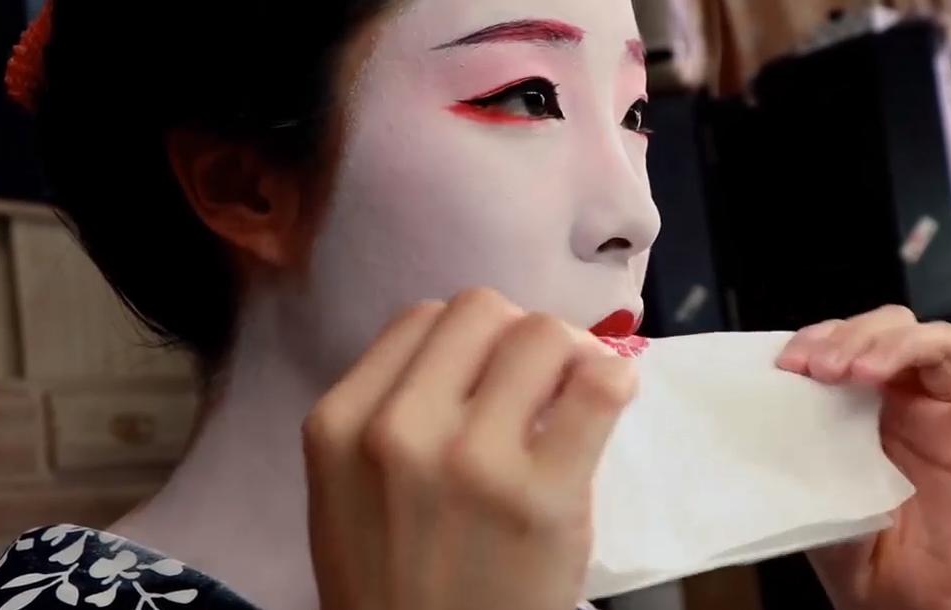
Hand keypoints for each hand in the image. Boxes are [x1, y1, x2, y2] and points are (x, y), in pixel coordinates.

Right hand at [303, 288, 637, 609]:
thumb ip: (388, 413)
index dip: (468, 341)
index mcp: (338, 423)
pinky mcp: (542, 496)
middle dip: (518, 339)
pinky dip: (612, 382)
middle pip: (482, 309)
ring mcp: (471, 460)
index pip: (422, 317)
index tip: (491, 379)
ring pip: (541, 333)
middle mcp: (396, 430)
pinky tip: (605, 407)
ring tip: (572, 401)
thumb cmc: (394, 586)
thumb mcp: (350, 492)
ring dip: (568, 357)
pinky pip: (599, 384)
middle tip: (539, 386)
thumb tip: (480, 350)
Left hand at [775, 305, 950, 609]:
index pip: (847, 335)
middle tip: (826, 370)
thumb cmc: (844, 533)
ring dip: (903, 345)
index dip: (821, 336)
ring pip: (943, 343)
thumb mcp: (807, 473)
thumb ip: (800, 429)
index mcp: (858, 394)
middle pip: (896, 325)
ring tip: (864, 373)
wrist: (884, 590)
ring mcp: (948, 416)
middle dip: (858, 335)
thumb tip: (774, 390)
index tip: (791, 364)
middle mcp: (904, 395)